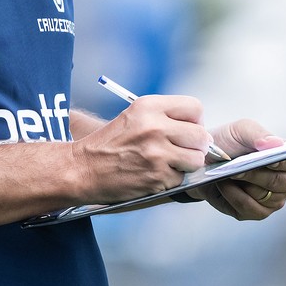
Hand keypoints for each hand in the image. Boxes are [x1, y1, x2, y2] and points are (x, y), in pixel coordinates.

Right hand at [72, 94, 211, 202]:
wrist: (83, 168)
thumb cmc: (109, 143)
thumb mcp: (134, 116)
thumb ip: (165, 118)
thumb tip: (202, 133)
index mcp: (148, 106)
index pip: (195, 107)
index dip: (195, 121)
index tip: (188, 130)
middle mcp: (154, 126)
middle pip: (201, 135)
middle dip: (195, 146)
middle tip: (180, 150)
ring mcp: (157, 153)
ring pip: (196, 159)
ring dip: (186, 165)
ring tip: (166, 163)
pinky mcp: (158, 176)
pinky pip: (182, 178)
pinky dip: (171, 179)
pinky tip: (153, 174)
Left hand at [192, 118, 285, 219]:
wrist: (206, 158)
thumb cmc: (229, 142)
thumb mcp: (241, 130)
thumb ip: (258, 134)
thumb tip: (276, 144)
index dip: (284, 161)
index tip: (270, 159)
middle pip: (281, 182)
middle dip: (256, 173)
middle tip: (236, 166)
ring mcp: (274, 200)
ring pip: (264, 196)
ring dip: (242, 183)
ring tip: (227, 172)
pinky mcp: (257, 212)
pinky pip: (248, 207)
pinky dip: (232, 195)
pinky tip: (222, 184)